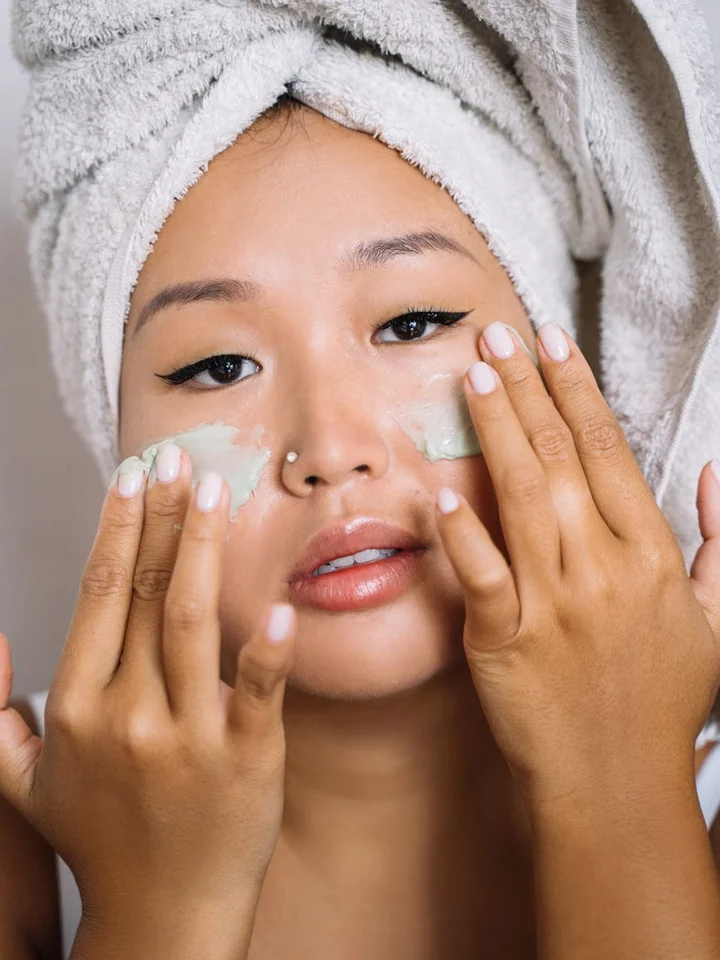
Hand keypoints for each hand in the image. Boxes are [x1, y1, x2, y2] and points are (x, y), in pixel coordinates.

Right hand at [0, 448, 294, 926]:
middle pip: (148, 591)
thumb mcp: (26, 787)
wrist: (163, 916)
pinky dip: (270, 648)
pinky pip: (256, 691)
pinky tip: (283, 603)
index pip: (99, 594)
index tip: (133, 478)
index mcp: (75, 707)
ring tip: (215, 490)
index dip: (117, 528)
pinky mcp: (245, 758)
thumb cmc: (101, 843)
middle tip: (178, 457)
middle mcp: (125, 713)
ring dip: (205, 548)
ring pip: (195, 621)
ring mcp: (187, 736)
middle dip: (164, 516)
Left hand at [435, 320, 719, 809]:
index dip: (577, 391)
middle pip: (560, 458)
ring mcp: (552, 604)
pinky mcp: (503, 641)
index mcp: (651, 557)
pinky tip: (441, 488)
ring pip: (521, 497)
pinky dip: (461, 531)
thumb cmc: (663, 703)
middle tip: (496, 336)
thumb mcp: (717, 622)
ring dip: (495, 430)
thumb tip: (710, 474)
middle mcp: (603, 570)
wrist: (617, 786)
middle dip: (526, 389)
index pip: (609, 452)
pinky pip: (480, 574)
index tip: (552, 343)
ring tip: (471, 376)